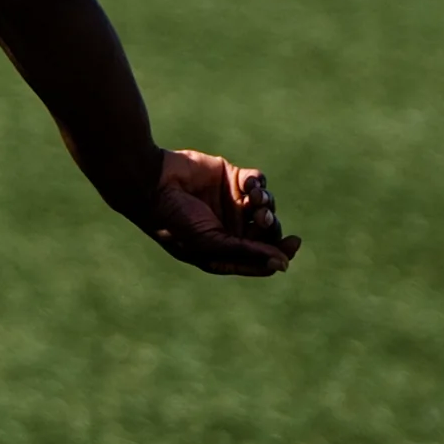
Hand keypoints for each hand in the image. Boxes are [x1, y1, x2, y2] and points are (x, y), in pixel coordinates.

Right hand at [139, 149, 300, 276]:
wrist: (151, 182)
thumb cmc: (173, 220)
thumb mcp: (209, 243)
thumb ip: (246, 253)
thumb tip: (283, 265)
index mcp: (223, 252)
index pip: (262, 258)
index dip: (280, 253)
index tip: (292, 243)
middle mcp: (230, 229)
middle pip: (269, 232)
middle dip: (271, 225)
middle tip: (262, 217)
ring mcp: (230, 202)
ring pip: (266, 206)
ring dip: (265, 203)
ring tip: (254, 198)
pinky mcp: (230, 177)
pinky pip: (258, 182)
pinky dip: (257, 184)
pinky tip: (247, 184)